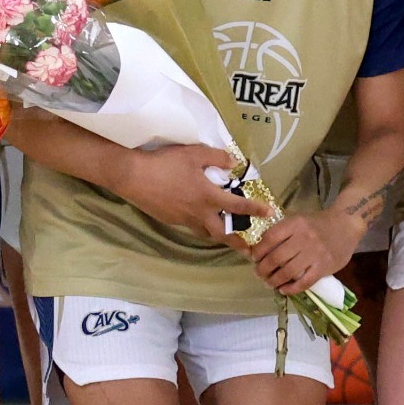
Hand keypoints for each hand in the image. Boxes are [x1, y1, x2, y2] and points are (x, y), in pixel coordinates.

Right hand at [119, 144, 273, 243]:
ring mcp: (183, 219)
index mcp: (208, 197)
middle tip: (249, 250)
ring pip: (205, 232)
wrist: (133, 177)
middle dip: (238, 243)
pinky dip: (200, 226)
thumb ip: (216, 157)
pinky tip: (198, 218)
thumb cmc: (165, 164)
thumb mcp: (194, 154)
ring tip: (225, 234)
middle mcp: (199, 213)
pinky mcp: (170, 220)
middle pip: (223, 234)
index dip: (256, 210)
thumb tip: (232, 162)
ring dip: (218, 235)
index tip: (270, 214)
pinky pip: (191, 226)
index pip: (238, 207)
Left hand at [247, 209, 360, 295]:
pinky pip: (304, 282)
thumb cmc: (319, 223)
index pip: (270, 238)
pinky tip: (284, 290)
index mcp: (295, 224)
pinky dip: (291, 289)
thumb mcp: (299, 219)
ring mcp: (314, 254)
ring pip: (287, 272)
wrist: (346, 224)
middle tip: (259, 274)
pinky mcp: (324, 267)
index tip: (254, 258)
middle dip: (263, 269)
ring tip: (269, 283)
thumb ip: (283, 231)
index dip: (258, 251)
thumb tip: (260, 246)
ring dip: (274, 281)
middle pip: (276, 258)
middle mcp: (304, 238)